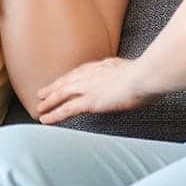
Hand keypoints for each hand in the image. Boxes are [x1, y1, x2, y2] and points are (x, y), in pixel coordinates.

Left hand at [35, 57, 158, 124]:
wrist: (145, 76)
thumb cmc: (146, 74)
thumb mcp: (133, 69)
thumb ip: (126, 74)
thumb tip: (131, 78)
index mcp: (102, 66)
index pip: (79, 73)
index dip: (68, 79)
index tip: (61, 82)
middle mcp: (90, 75)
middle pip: (66, 82)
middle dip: (53, 88)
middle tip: (41, 94)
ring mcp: (88, 88)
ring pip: (61, 95)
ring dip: (49, 102)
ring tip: (39, 109)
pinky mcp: (89, 101)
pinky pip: (66, 109)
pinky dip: (54, 114)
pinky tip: (45, 119)